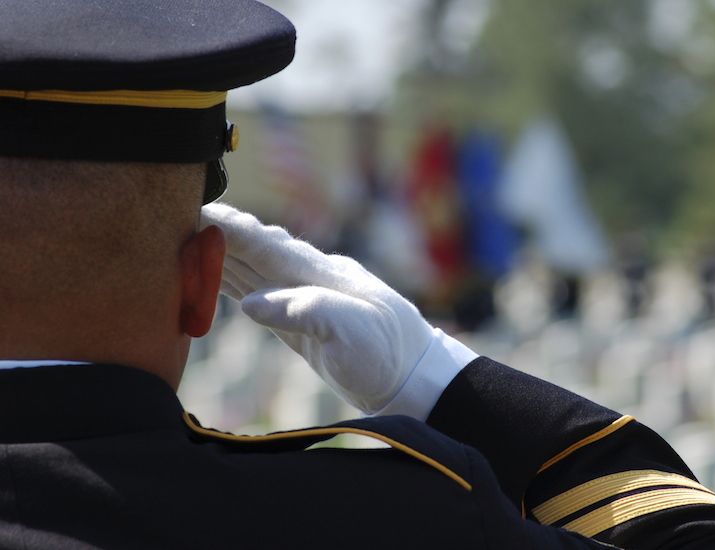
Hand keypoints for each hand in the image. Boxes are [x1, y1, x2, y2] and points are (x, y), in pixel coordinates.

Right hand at [200, 203, 474, 417]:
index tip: (198, 211)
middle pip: (254, 250)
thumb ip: (305, 310)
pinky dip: (232, 284)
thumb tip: (251, 303)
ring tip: (181, 241)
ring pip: (252, 270)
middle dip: (216, 234)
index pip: (267, 245)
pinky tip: (214, 279)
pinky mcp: (301, 324)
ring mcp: (305, 299)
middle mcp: (309, 279)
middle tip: (174, 218)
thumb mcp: (352, 331)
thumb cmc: (388, 352)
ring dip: (218, 256)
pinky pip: (258, 296)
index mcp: (321, 274)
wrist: (412, 378)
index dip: (231, 229)